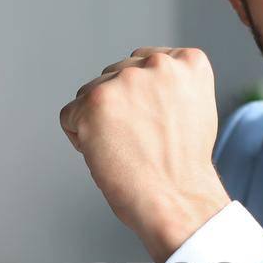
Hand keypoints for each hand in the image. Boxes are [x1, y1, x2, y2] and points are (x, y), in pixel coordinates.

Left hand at [60, 46, 231, 262]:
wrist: (177, 200)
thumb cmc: (182, 168)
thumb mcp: (192, 109)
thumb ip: (168, 87)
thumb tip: (134, 83)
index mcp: (189, 61)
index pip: (143, 63)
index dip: (142, 99)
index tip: (155, 125)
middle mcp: (158, 63)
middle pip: (114, 76)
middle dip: (119, 107)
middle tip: (141, 143)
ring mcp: (126, 80)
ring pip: (90, 94)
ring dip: (99, 122)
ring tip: (127, 150)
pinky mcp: (95, 101)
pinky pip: (70, 116)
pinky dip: (80, 138)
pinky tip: (107, 155)